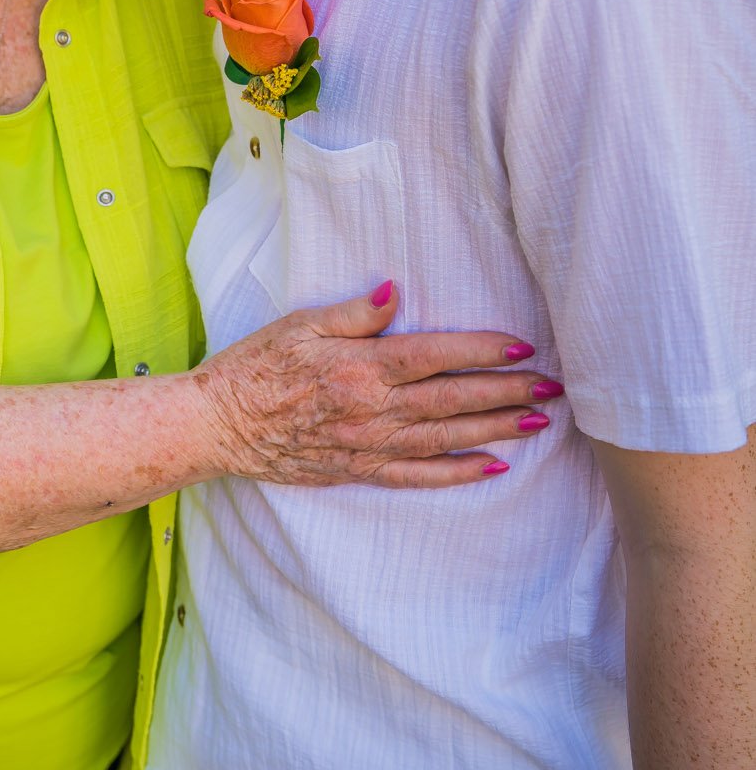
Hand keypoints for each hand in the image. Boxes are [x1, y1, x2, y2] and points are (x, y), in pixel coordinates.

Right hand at [196, 281, 557, 489]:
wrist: (218, 425)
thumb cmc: (254, 367)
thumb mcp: (298, 325)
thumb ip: (352, 314)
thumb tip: (394, 293)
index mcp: (358, 367)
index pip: (434, 355)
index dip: (482, 350)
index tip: (523, 346)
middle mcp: (370, 410)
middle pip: (451, 399)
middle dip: (506, 392)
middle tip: (552, 387)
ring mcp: (367, 445)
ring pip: (444, 438)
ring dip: (495, 430)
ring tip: (538, 422)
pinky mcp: (359, 470)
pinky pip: (417, 475)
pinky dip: (457, 473)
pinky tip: (491, 467)